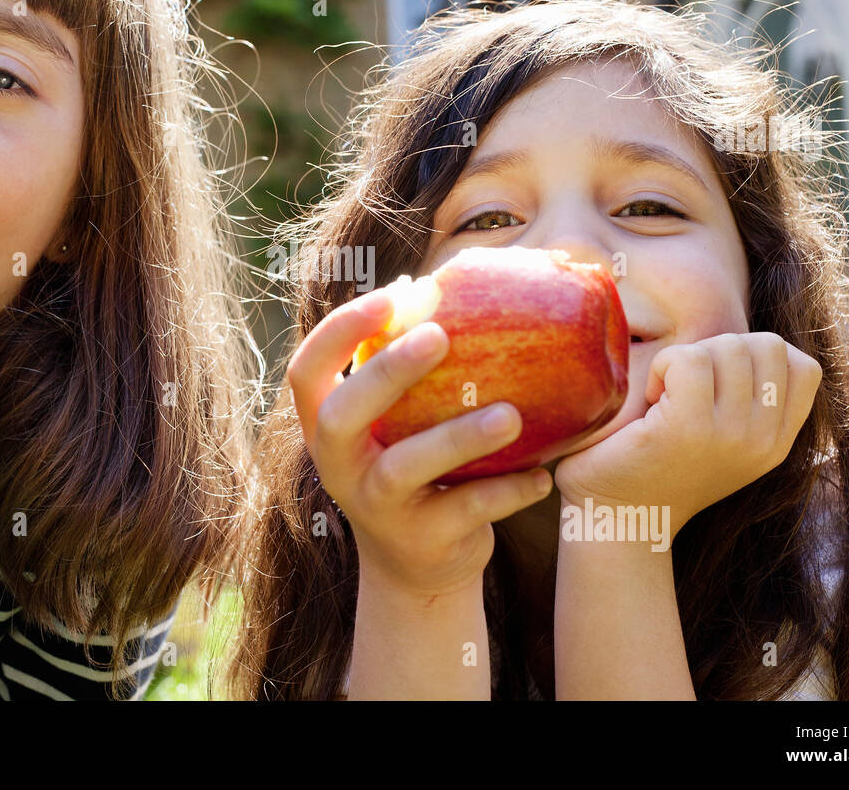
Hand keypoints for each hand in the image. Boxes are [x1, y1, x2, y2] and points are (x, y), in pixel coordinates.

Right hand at [287, 288, 553, 598]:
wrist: (418, 566)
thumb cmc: (414, 466)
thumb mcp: (395, 424)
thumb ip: (407, 373)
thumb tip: (446, 283)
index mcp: (326, 425)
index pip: (307, 370)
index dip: (338, 329)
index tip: (390, 295)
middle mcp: (338, 465)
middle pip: (343, 415)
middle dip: (387, 373)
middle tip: (440, 335)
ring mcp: (373, 506)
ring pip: (403, 469)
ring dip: (456, 437)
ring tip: (511, 415)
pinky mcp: (418, 540)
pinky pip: (464, 510)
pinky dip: (506, 492)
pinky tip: (542, 476)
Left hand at [553, 331, 822, 539]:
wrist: (619, 519)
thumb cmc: (658, 469)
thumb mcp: (724, 439)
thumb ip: (749, 401)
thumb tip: (751, 344)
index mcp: (776, 443)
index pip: (804, 367)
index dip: (758, 354)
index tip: (718, 380)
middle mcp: (763, 441)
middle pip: (768, 347)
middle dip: (721, 348)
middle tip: (686, 383)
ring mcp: (730, 434)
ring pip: (731, 346)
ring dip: (690, 356)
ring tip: (667, 393)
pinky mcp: (688, 427)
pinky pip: (689, 358)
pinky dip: (664, 364)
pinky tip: (651, 396)